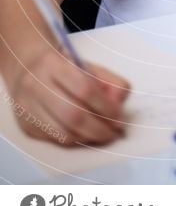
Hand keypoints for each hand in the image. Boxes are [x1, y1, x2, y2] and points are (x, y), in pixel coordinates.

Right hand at [7, 46, 130, 145]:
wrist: (27, 67)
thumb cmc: (64, 68)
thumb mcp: (89, 66)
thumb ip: (111, 81)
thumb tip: (118, 103)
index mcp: (54, 64)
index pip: (84, 89)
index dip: (106, 107)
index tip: (119, 116)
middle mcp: (36, 85)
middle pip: (73, 116)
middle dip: (99, 129)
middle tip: (113, 133)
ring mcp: (27, 108)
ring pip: (63, 134)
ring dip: (88, 139)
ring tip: (102, 135)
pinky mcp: (25, 125)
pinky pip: (55, 140)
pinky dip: (74, 141)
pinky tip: (84, 135)